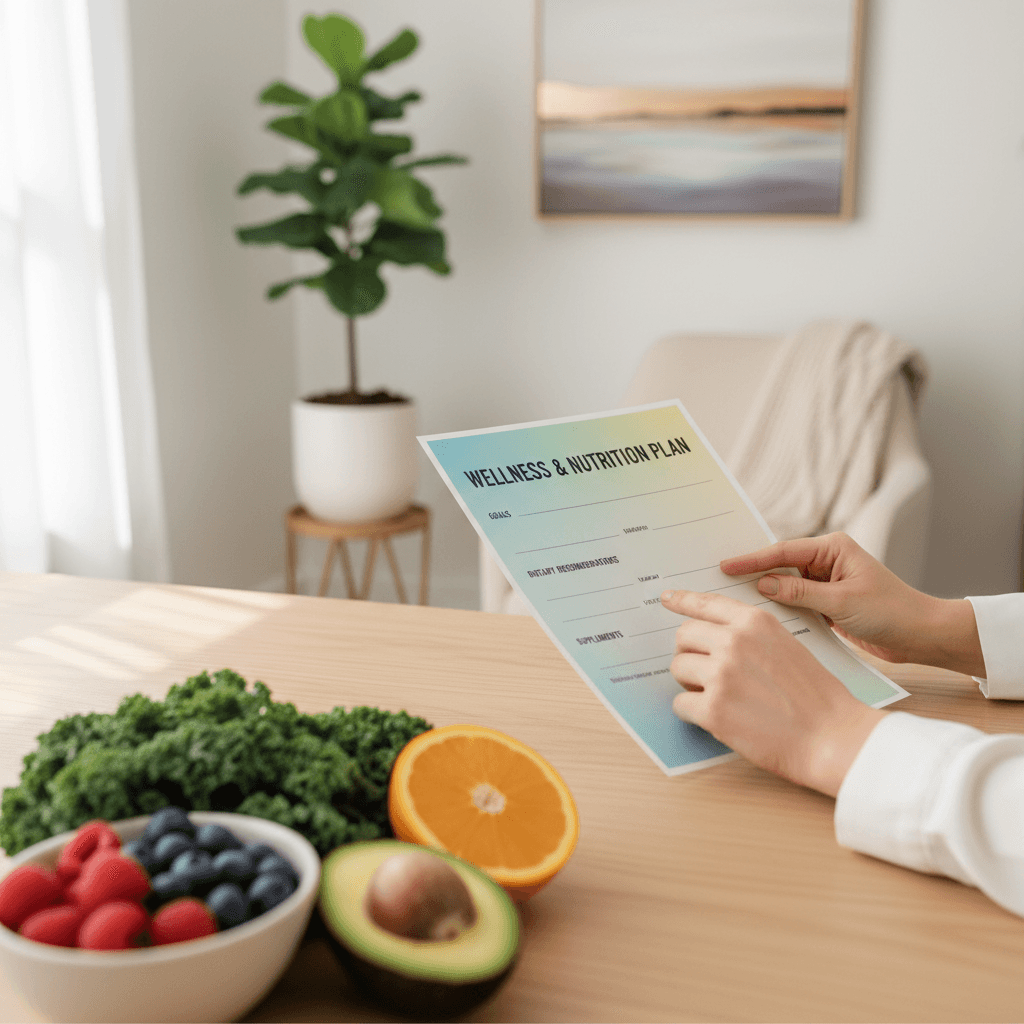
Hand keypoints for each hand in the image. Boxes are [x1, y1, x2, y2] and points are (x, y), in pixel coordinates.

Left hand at [662, 589, 883, 796]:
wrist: (831, 736)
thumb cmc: (814, 696)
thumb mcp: (786, 645)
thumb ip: (750, 635)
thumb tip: (714, 635)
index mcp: (755, 622)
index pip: (707, 603)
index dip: (683, 601)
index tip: (667, 598)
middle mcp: (733, 642)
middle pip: (684, 636)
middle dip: (689, 654)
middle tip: (705, 673)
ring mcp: (721, 675)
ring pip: (678, 669)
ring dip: (690, 684)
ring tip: (718, 697)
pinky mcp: (713, 710)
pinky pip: (680, 704)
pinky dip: (693, 713)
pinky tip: (719, 719)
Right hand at [720, 533, 984, 676]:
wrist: (922, 636)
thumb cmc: (892, 612)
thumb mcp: (842, 602)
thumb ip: (800, 592)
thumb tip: (763, 586)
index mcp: (833, 548)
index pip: (783, 551)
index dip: (752, 560)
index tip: (725, 566)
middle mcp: (827, 561)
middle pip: (779, 565)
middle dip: (752, 573)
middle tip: (718, 579)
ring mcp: (825, 582)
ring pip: (784, 586)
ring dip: (764, 594)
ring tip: (731, 600)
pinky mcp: (826, 603)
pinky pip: (795, 603)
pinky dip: (779, 609)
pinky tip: (759, 617)